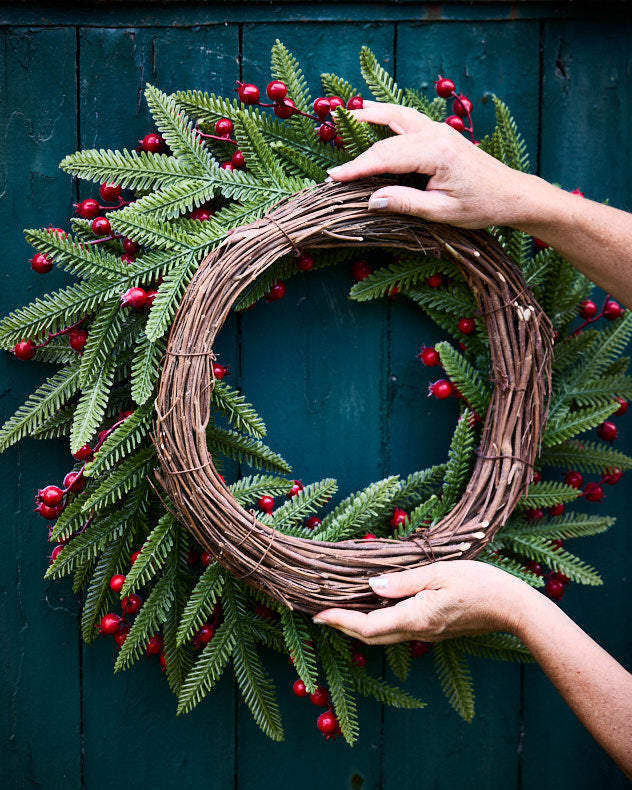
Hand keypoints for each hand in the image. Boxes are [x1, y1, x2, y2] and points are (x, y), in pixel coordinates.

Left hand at [313, 560, 533, 644]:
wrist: (512, 607)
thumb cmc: (479, 584)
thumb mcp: (439, 573)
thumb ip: (403, 581)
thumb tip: (371, 585)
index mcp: (415, 618)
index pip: (367, 626)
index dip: (340, 621)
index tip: (318, 615)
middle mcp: (417, 631)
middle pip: (371, 636)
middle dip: (343, 627)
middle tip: (320, 616)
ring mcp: (426, 633)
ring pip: (383, 635)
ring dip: (358, 626)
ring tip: (339, 611)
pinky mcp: (434, 630)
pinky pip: (397, 629)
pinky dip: (377, 621)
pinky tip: (373, 608)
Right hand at [327, 102, 536, 229]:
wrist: (511, 193)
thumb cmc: (481, 206)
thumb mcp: (442, 212)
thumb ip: (405, 203)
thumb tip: (371, 200)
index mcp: (436, 153)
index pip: (385, 157)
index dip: (356, 169)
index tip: (333, 179)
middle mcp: (435, 134)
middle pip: (386, 138)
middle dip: (357, 152)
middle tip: (332, 169)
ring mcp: (438, 129)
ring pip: (397, 115)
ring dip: (371, 116)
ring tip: (346, 117)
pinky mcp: (440, 132)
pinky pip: (407, 118)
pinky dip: (387, 116)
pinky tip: (374, 116)